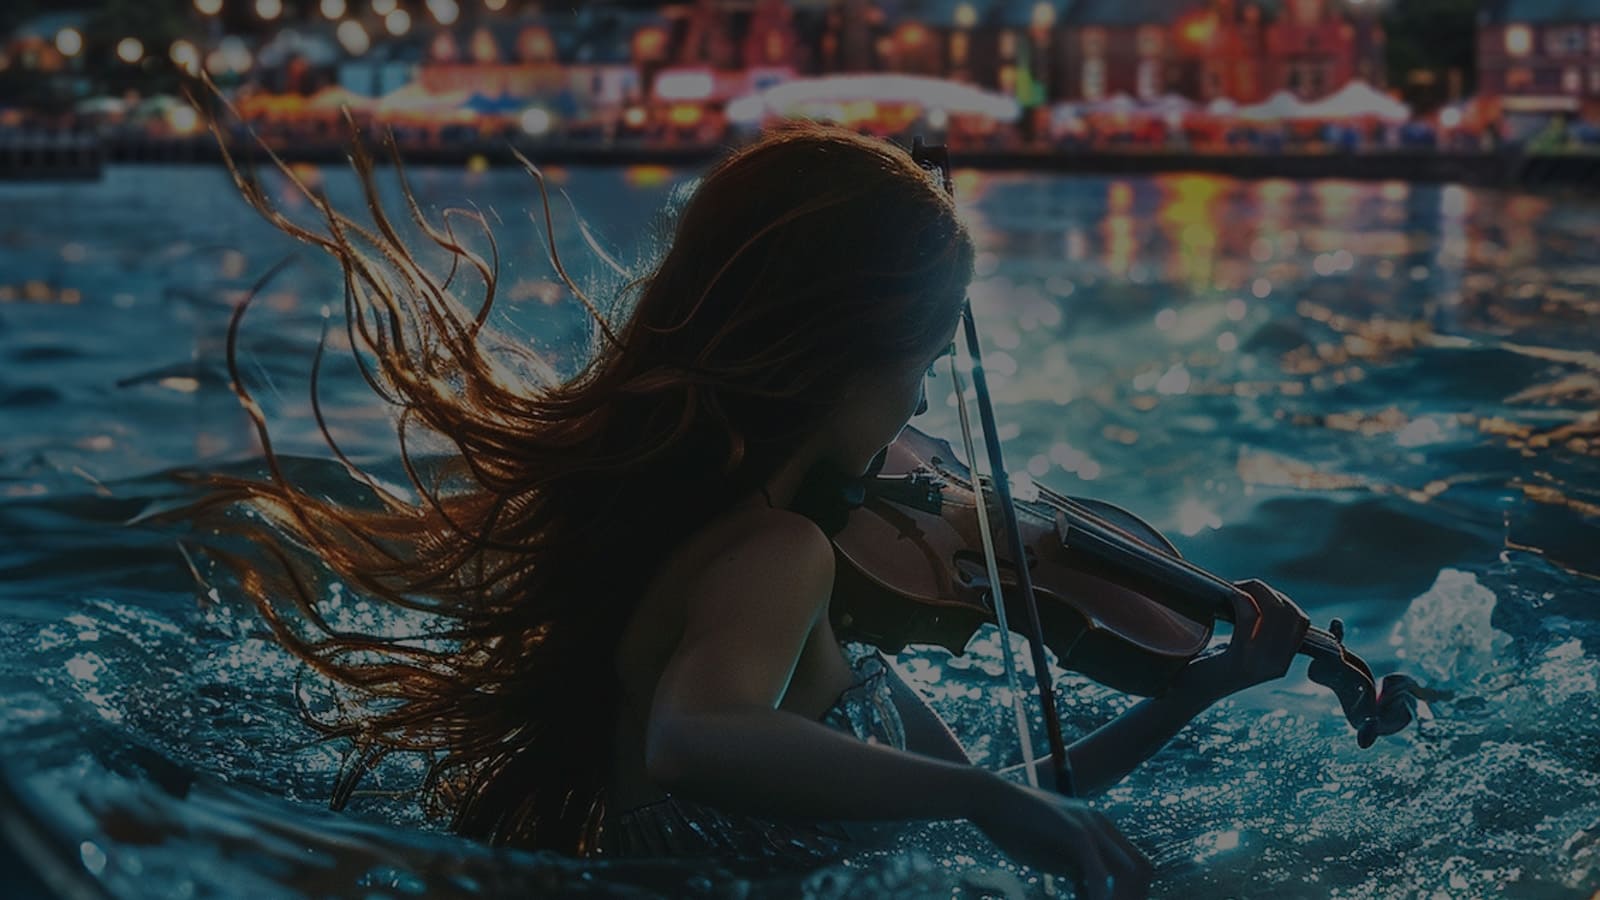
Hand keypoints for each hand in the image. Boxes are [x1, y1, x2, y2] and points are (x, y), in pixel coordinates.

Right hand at [971, 776, 1151, 899]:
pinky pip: (1099, 877)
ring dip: (1112, 898)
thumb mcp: (1049, 853)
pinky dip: (1097, 895)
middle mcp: (1100, 824)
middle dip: (1129, 896)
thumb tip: (1087, 889)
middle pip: (1137, 870)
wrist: (990, 799)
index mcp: (1096, 826)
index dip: (1128, 890)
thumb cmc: (1013, 825)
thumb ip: (1071, 868)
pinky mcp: (1077, 834)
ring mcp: (1091, 827)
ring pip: (1122, 876)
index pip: (1132, 864)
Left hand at [1178, 578, 1310, 701]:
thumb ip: (1260, 633)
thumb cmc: (1211, 665)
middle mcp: (1278, 665)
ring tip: (1236, 589)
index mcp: (1282, 662)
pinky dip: (1240, 599)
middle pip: (1289, 613)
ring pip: (1273, 612)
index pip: (1301, 622)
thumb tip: (1261, 594)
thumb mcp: (1245, 650)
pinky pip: (1249, 617)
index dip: (1283, 600)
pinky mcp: (1239, 660)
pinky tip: (1228, 595)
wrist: (1189, 692)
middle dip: (1267, 591)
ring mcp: (1260, 664)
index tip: (1259, 594)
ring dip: (1254, 590)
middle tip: (1244, 587)